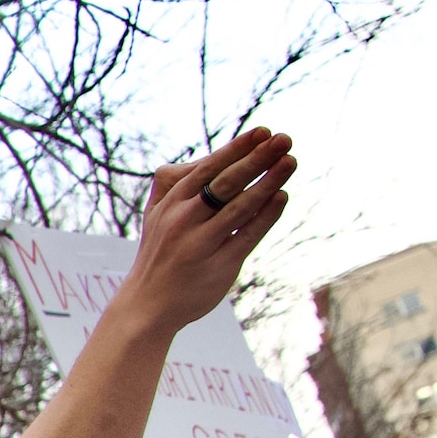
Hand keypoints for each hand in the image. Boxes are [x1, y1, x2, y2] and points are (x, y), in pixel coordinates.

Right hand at [117, 129, 291, 337]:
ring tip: (290, 160)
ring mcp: (201, 243)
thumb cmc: (158, 254)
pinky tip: (282, 196)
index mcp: (170, 204)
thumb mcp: (155, 216)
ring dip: (268, 181)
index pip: (208, 168)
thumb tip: (211, 158)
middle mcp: (183, 221)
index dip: (237, 148)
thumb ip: (174, 185)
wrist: (146, 306)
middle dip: (257, 158)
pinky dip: (266, 214)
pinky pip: (248, 234)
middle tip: (284, 138)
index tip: (262, 132)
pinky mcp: (220, 265)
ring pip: (239, 206)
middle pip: (225, 182)